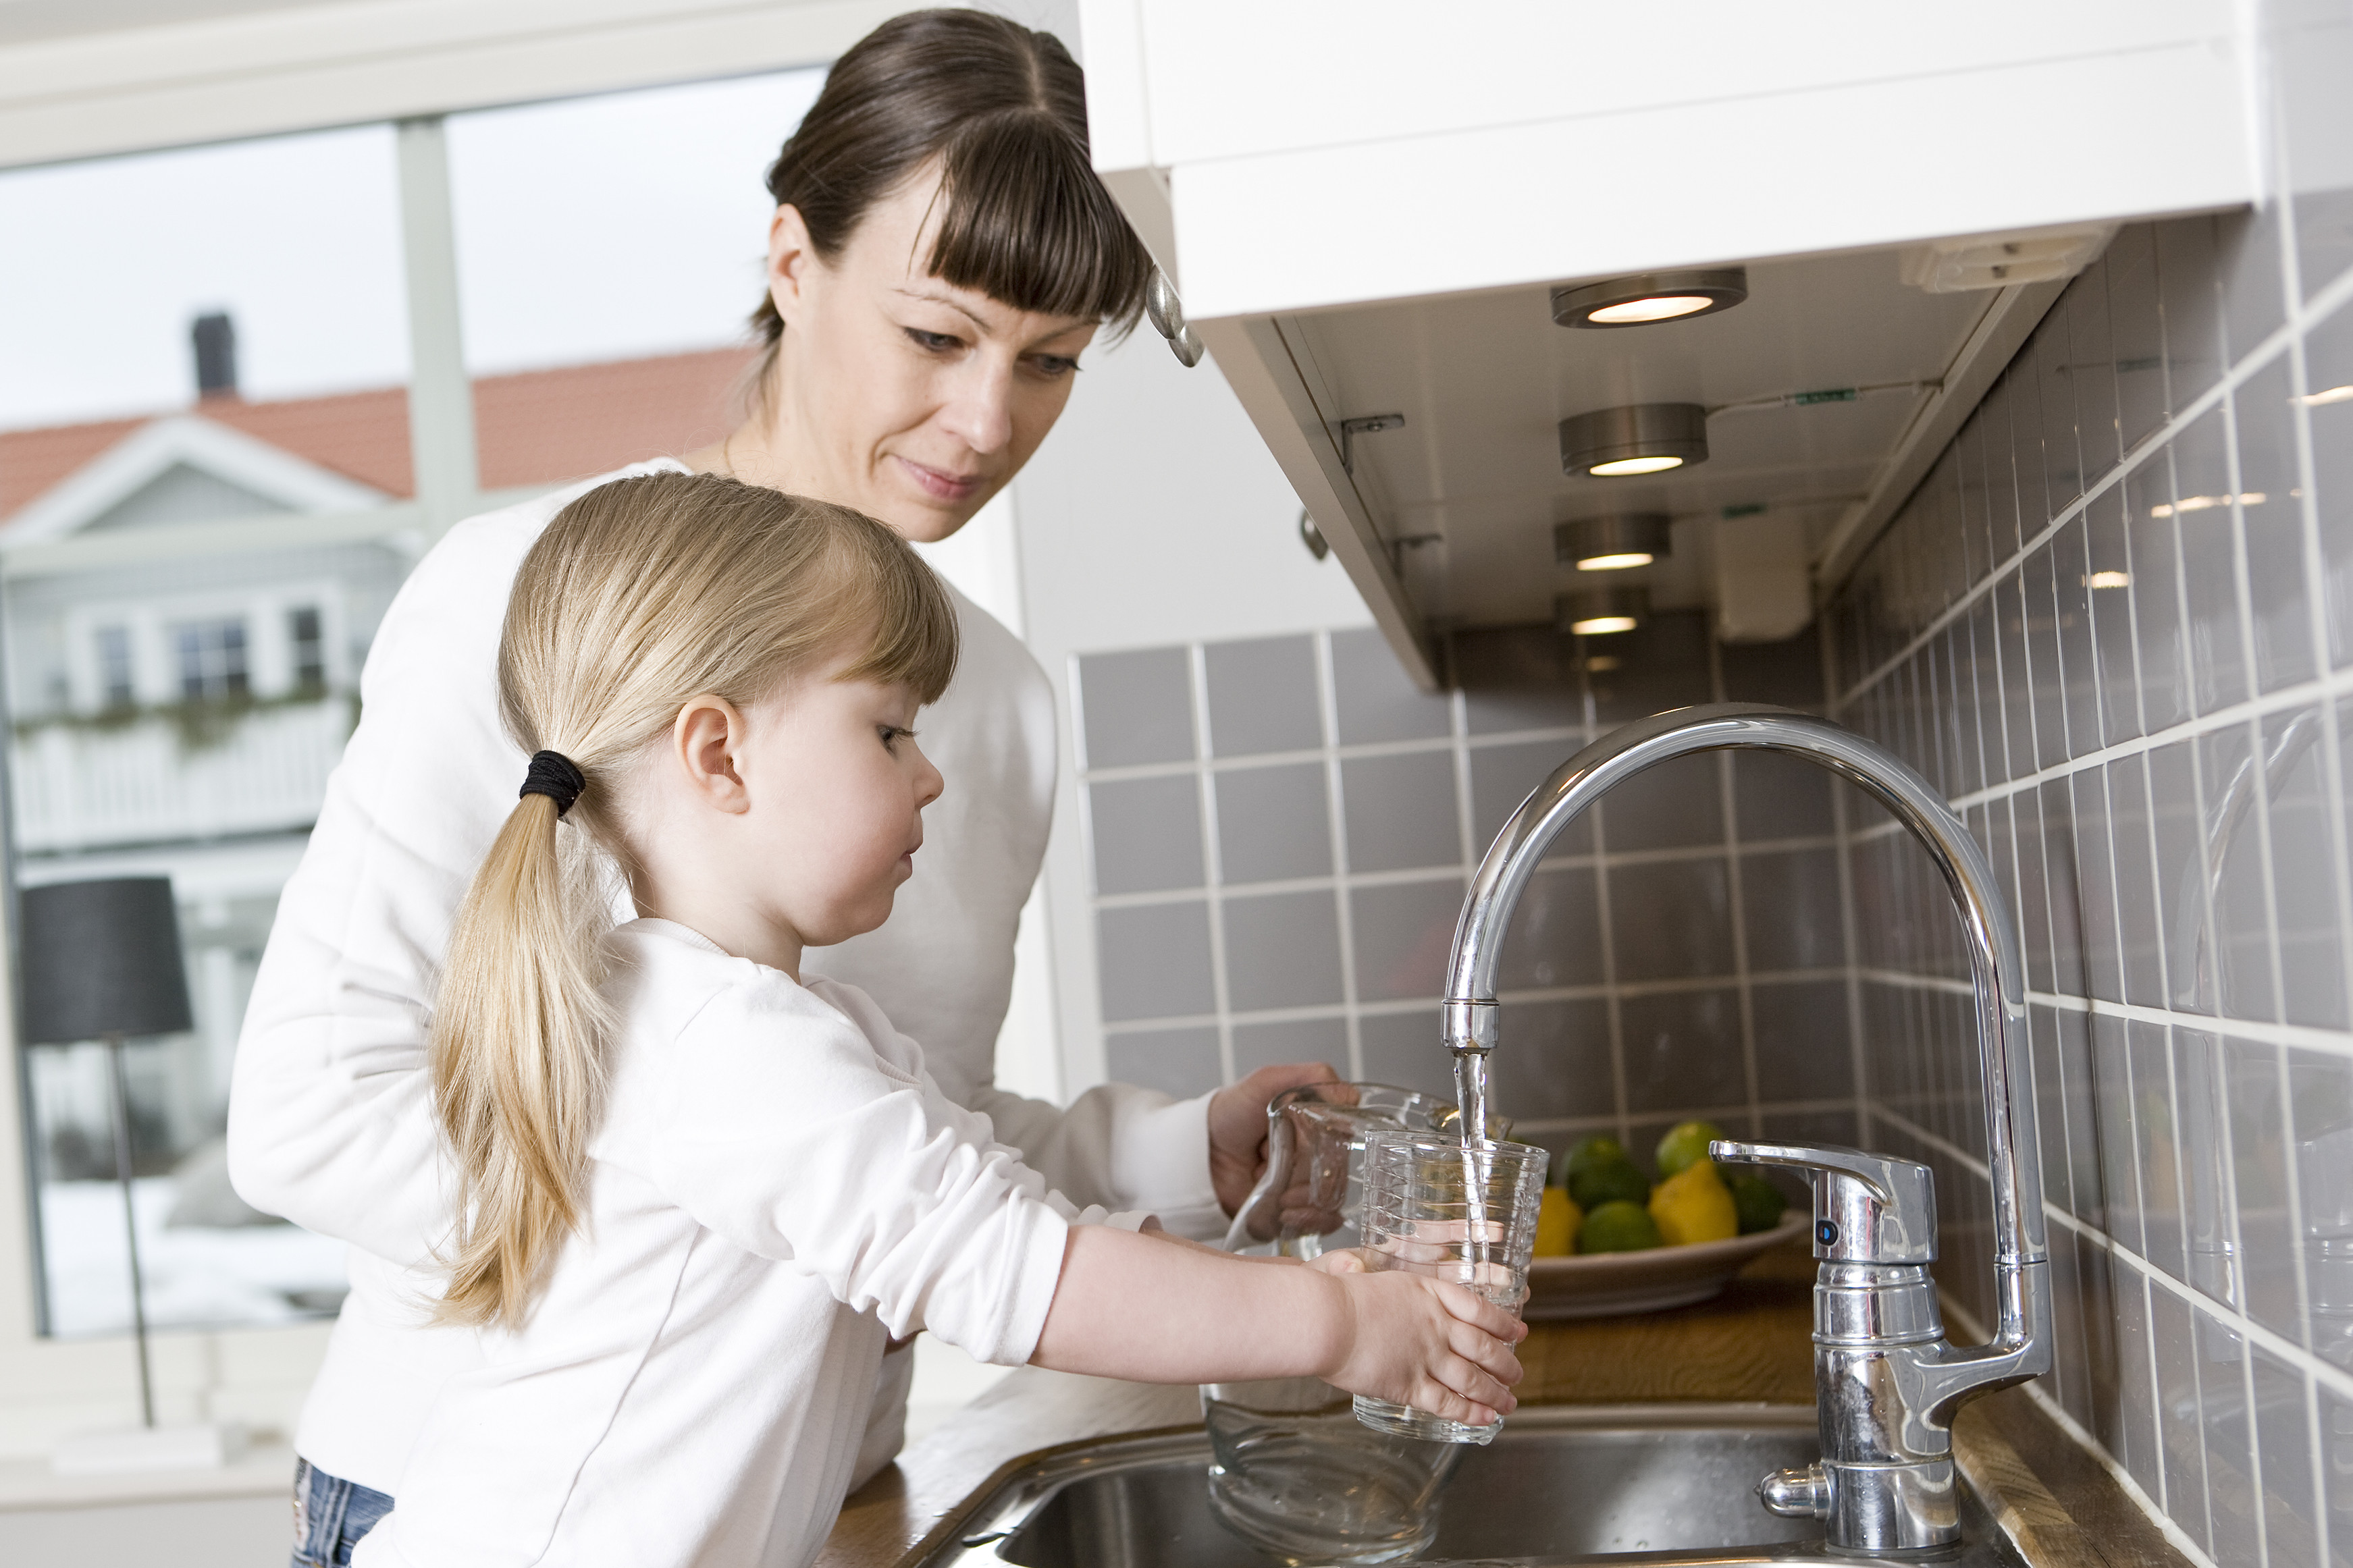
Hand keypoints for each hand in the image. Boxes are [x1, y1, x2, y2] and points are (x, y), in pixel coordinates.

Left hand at [1206, 1061, 1341, 1215]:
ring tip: (1279, 1193)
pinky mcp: (1295, 1211)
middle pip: (1337, 1170)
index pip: (1345, 1137)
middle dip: (1311, 1171)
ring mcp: (1306, 1185)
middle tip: (1281, 1164)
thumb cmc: (1230, 1113)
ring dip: (1306, 1197)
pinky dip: (1312, 1219)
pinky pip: (1324, 1222)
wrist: (1198, 1152)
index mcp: (1315, 1124)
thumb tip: (1351, 1097)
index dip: (1331, 1142)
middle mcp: (1315, 1155)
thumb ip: (1310, 1078)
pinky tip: (1287, 1211)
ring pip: (1330, 1197)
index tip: (1312, 1140)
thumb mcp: (1267, 1082)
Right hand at [1317, 1268, 1525, 1427]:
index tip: (1518, 1333)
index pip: (1480, 1310)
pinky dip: (1471, 1412)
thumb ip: (1402, 1296)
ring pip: (1473, 1379)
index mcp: (1430, 1295)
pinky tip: (1485, 1418)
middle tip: (1517, 1374)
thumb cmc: (1342, 1296)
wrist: (1327, 1319)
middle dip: (1505, 1364)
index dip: (1503, 1324)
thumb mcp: (1380, 1281)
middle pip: (1484, 1347)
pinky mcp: (1410, 1386)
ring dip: (1495, 1394)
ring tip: (1509, 1403)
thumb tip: (1407, 1304)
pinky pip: (1449, 1403)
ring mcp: (1427, 1357)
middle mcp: (1437, 1326)